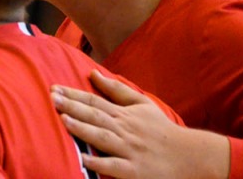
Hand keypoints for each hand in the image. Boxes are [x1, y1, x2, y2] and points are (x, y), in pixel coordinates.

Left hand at [52, 70, 229, 178]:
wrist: (191, 156)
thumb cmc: (162, 130)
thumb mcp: (142, 105)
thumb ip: (116, 90)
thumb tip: (93, 73)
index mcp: (124, 115)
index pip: (95, 101)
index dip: (73, 95)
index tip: (54, 88)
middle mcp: (125, 130)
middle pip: (95, 116)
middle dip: (72, 107)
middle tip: (51, 97)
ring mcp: (129, 150)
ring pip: (103, 138)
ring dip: (82, 129)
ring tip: (63, 120)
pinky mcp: (134, 170)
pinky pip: (114, 166)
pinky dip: (99, 162)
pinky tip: (83, 159)